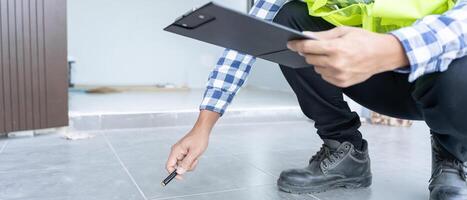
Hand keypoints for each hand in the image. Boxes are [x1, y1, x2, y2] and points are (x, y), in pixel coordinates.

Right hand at [166, 128, 208, 179]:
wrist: (203, 131)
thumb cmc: (199, 139)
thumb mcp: (194, 153)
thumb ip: (186, 163)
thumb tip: (179, 172)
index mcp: (175, 151)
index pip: (169, 166)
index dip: (173, 173)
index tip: (182, 178)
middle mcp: (176, 152)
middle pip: (177, 167)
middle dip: (187, 166)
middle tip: (194, 160)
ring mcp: (180, 153)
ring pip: (183, 165)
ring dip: (191, 164)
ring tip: (196, 156)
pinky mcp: (184, 153)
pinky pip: (186, 162)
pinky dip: (192, 161)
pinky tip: (196, 155)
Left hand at [287, 26, 408, 87]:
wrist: (383, 55)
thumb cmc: (365, 41)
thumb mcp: (343, 32)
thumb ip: (323, 36)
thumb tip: (306, 36)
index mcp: (336, 48)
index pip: (308, 47)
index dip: (297, 45)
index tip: (291, 44)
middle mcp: (336, 63)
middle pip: (310, 59)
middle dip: (310, 52)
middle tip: (317, 48)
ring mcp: (338, 75)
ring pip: (316, 68)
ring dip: (318, 62)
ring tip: (332, 56)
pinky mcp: (342, 83)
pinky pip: (324, 77)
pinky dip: (326, 70)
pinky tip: (336, 64)